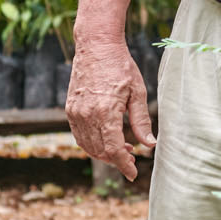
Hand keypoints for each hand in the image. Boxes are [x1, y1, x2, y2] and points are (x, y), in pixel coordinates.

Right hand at [67, 40, 154, 181]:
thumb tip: (150, 145)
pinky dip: (92, 144)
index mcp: (106, 112)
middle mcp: (87, 115)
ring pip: (88, 146)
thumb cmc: (121, 66)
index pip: (114, 150)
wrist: (96, 45)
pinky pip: (79, 135)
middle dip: (116, 161)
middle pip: (100, 151)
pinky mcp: (70, 109)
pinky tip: (106, 140)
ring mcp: (76, 113)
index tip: (133, 174)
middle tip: (133, 159)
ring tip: (123, 150)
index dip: (124, 165)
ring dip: (104, 154)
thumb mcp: (138, 92)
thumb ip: (141, 121)